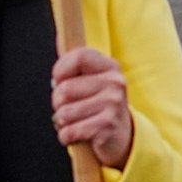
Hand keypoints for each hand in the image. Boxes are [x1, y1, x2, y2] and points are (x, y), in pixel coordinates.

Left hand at [51, 46, 132, 168]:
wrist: (123, 136)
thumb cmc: (99, 107)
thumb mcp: (92, 82)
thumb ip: (75, 66)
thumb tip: (59, 44)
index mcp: (110, 67)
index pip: (79, 56)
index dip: (61, 70)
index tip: (59, 81)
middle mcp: (115, 82)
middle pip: (64, 89)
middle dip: (58, 104)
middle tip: (70, 108)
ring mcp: (113, 103)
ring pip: (64, 113)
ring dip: (62, 123)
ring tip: (76, 122)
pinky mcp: (107, 125)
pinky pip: (69, 132)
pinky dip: (66, 137)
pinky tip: (78, 135)